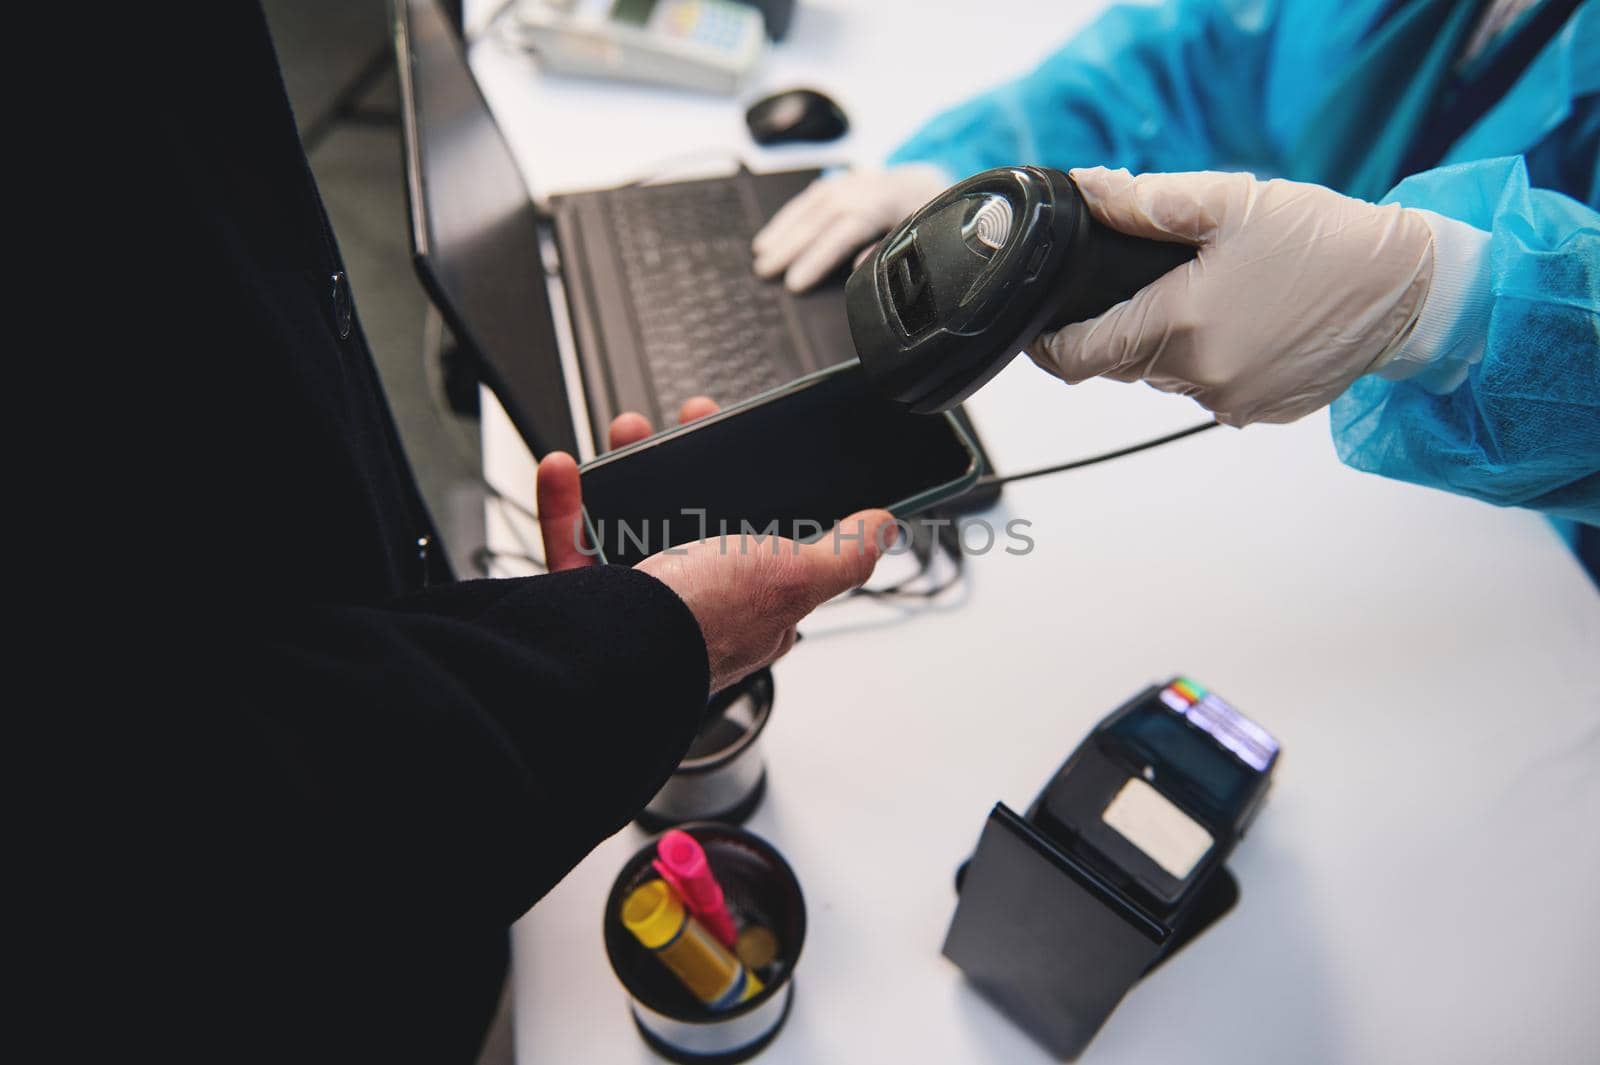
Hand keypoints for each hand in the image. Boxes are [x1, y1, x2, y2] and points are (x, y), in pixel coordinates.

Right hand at [534, 398, 894, 693]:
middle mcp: (692, 609)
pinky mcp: (579, 597)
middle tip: (690, 424)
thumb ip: (842, 555)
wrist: (608, 655)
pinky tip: (568, 468)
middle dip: (691, 466)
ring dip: (629, 470)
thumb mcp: (793, 578)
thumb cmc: (701, 625)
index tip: (754, 456)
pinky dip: (566, 501)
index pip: (770, 555)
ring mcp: (633, 604)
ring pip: (631, 523)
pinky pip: (570, 540)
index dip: (765, 505)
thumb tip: (883, 529)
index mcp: (750, 610)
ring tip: (631, 433)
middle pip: (696, 523)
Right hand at [751, 164, 950, 292]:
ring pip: (811, 205)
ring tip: (761, 253)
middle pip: (820, 218)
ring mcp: (852, 182)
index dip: (817, 259)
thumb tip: (858, 267)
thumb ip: (888, 250)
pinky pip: (811, 197)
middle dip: (789, 246)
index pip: (843, 232)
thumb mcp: (918, 236)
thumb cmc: (926, 217)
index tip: (795, 283)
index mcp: (885, 204)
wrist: (932, 182)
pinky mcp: (843, 181)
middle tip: (764, 271)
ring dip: (782, 229)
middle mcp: (864, 188)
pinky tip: (774, 232)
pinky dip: (789, 214)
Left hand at [1027, 168, 1434, 426]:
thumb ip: (1145, 202)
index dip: (1051, 343)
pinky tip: (1250, 321)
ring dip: (1174, 340)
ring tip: (1218, 292)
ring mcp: (1232, 402)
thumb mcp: (1229, 203)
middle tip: (1160, 279)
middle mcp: (1200, 378)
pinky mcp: (1261, 412)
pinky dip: (1215, 359)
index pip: (1080, 357)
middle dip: (1126, 324)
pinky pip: (1212, 388)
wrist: (1407, 289)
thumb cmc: (1324, 241)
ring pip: (1168, 375)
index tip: (1042, 327)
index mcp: (1179, 328)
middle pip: (1124, 361)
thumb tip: (1088, 191)